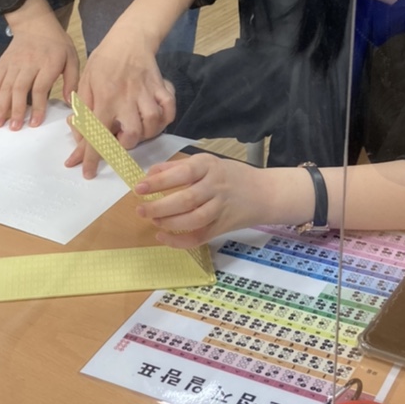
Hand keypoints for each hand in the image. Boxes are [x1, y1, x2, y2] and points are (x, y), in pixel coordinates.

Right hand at [0, 2, 78, 129]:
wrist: (34, 22)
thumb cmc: (56, 43)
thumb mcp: (72, 57)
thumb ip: (72, 80)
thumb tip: (69, 102)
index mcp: (47, 63)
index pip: (40, 88)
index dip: (37, 106)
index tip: (34, 123)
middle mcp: (28, 63)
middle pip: (19, 89)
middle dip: (15, 110)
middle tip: (14, 128)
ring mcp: (14, 63)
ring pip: (5, 86)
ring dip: (0, 106)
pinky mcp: (3, 63)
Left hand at [66, 33, 175, 176]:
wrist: (129, 39)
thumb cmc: (103, 62)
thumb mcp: (85, 83)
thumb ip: (83, 111)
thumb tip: (80, 138)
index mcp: (104, 98)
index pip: (96, 135)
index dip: (90, 157)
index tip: (88, 173)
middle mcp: (126, 99)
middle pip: (131, 135)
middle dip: (124, 145)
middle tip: (118, 139)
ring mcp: (146, 93)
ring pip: (152, 125)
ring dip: (145, 134)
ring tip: (136, 130)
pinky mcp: (161, 88)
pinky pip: (169, 110)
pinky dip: (166, 119)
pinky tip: (156, 119)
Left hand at [134, 154, 275, 247]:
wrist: (265, 193)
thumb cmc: (231, 176)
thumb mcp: (207, 162)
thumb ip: (177, 167)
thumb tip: (149, 174)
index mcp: (209, 166)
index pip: (181, 173)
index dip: (159, 182)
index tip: (139, 188)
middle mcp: (215, 187)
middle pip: (186, 199)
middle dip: (160, 206)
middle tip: (141, 210)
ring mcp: (220, 208)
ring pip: (193, 220)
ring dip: (170, 223)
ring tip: (154, 221)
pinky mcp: (222, 227)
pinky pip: (200, 237)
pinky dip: (180, 241)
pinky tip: (164, 237)